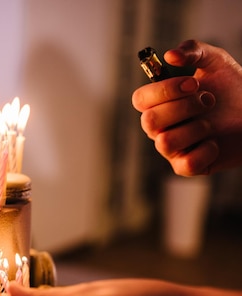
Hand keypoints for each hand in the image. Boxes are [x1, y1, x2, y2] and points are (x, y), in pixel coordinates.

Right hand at [132, 40, 241, 175]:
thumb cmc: (232, 88)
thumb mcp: (215, 61)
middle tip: (209, 100)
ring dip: (196, 127)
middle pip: (150, 121)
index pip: (140, 99)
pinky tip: (216, 142)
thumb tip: (170, 55)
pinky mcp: (188, 167)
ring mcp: (172, 149)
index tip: (193, 83)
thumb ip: (193, 51)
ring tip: (213, 121)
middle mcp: (160, 127)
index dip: (163, 91)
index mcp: (158, 103)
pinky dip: (206, 150)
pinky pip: (187, 163)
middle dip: (184, 108)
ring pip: (165, 142)